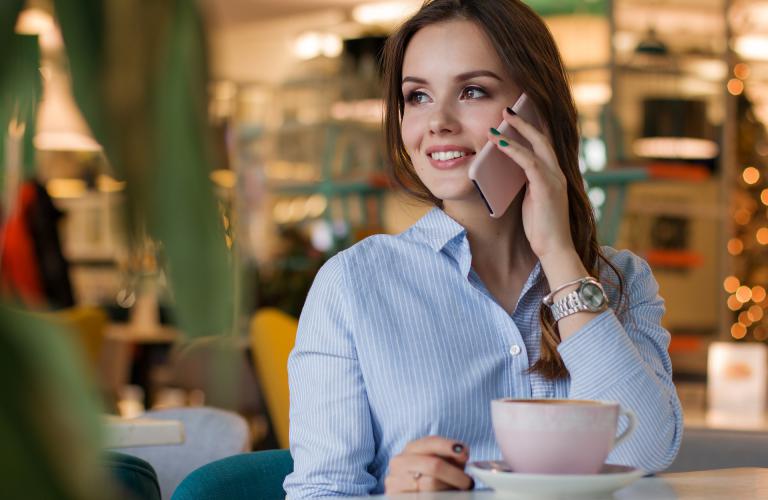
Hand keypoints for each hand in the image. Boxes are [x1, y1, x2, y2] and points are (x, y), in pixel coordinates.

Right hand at [385, 436, 473, 492]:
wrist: (410, 491)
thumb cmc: (429, 476)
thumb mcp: (440, 461)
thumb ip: (452, 456)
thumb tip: (463, 453)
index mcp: (411, 448)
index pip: (431, 443)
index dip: (449, 447)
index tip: (465, 453)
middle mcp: (399, 462)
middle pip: (433, 465)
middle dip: (455, 474)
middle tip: (468, 481)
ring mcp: (395, 481)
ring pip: (430, 484)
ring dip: (449, 488)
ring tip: (456, 490)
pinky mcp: (396, 497)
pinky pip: (423, 497)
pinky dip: (439, 497)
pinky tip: (444, 496)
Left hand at [487, 108, 574, 259]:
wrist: (554, 249)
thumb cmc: (540, 228)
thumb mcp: (530, 200)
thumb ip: (525, 183)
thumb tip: (507, 170)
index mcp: (554, 176)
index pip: (544, 146)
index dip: (532, 129)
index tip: (517, 117)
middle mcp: (557, 173)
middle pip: (543, 138)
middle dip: (525, 122)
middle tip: (507, 110)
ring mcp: (554, 179)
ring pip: (537, 146)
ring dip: (517, 131)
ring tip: (500, 120)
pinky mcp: (547, 187)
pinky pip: (528, 162)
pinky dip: (513, 150)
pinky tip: (499, 143)